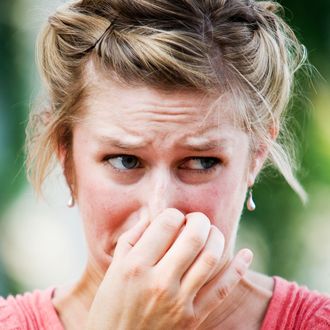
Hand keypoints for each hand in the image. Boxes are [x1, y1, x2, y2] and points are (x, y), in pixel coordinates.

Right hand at [86, 208, 252, 329]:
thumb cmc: (111, 306)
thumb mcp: (114, 269)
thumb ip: (132, 238)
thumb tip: (152, 216)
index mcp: (135, 265)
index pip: (167, 223)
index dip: (174, 214)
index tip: (174, 218)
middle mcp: (159, 281)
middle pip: (194, 236)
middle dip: (200, 220)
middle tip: (196, 220)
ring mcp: (179, 302)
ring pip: (211, 257)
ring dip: (217, 237)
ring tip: (211, 233)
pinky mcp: (194, 318)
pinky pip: (223, 289)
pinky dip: (238, 268)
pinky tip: (245, 253)